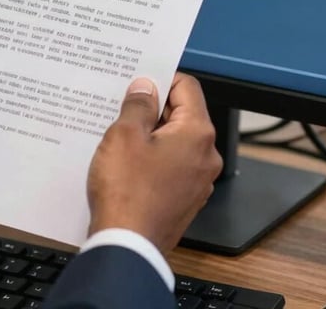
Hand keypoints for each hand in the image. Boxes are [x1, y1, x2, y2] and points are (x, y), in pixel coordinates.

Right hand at [86, 73, 221, 252]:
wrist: (128, 246)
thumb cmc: (127, 191)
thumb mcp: (125, 134)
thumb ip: (138, 104)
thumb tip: (146, 88)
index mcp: (197, 134)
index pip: (187, 87)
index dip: (162, 78)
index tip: (139, 80)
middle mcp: (205, 156)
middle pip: (182, 114)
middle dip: (152, 107)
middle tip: (122, 106)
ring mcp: (197, 180)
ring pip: (174, 141)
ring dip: (150, 133)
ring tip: (119, 135)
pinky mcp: (184, 198)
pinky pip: (170, 165)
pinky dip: (151, 157)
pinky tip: (125, 161)